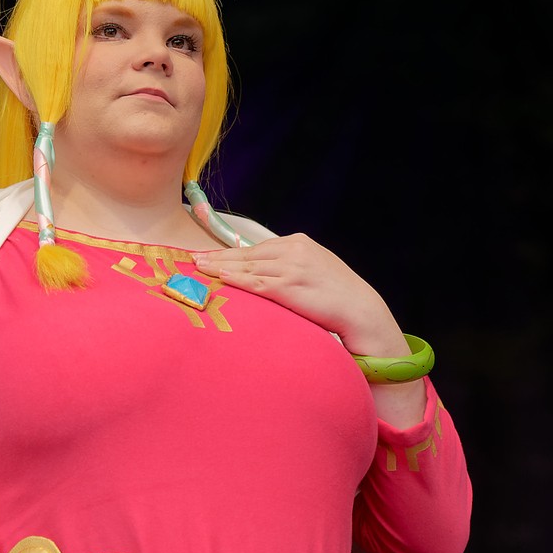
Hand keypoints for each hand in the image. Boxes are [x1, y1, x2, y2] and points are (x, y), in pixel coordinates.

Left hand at [193, 232, 408, 356]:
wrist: (359, 309)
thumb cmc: (338, 297)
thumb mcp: (314, 272)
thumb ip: (291, 269)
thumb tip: (268, 277)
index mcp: (298, 243)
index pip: (256, 248)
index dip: (230, 252)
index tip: (210, 255)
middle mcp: (293, 250)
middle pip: (246, 253)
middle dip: (217, 256)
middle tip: (193, 258)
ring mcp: (290, 267)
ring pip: (247, 265)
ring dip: (219, 266)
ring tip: (198, 268)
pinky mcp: (289, 286)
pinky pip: (255, 282)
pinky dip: (235, 278)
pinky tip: (219, 277)